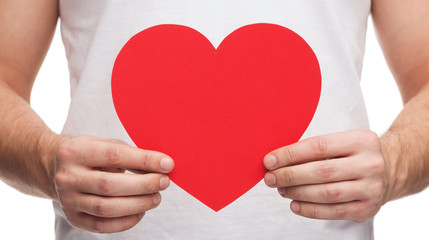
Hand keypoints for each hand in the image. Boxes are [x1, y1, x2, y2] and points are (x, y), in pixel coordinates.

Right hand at [53, 136, 173, 232]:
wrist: (54, 167)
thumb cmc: (90, 154)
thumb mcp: (105, 144)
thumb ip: (130, 154)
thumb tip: (161, 167)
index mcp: (76, 152)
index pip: (115, 156)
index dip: (144, 160)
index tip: (167, 164)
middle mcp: (68, 177)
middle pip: (110, 185)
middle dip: (144, 185)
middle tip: (164, 182)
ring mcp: (67, 200)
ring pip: (106, 209)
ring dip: (138, 204)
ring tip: (156, 197)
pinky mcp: (72, 218)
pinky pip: (102, 226)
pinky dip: (126, 221)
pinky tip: (141, 211)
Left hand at [263, 130, 390, 222]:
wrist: (390, 169)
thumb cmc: (354, 154)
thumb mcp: (342, 142)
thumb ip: (315, 149)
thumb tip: (277, 160)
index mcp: (361, 140)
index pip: (318, 146)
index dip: (290, 154)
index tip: (269, 160)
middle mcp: (370, 164)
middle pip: (321, 171)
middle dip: (290, 175)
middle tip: (270, 178)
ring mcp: (371, 188)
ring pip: (327, 193)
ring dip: (298, 192)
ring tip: (281, 189)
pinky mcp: (368, 208)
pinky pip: (334, 212)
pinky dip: (310, 210)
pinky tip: (295, 205)